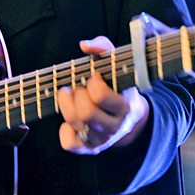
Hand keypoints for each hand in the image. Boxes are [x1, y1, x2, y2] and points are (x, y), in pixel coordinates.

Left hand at [57, 37, 149, 154]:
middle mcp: (115, 127)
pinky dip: (65, 131)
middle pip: (86, 113)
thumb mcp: (116, 63)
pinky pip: (70, 144)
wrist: (129, 116)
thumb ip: (103, 48)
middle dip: (77, 94)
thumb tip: (84, 45)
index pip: (100, 96)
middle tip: (80, 87)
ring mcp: (103, 140)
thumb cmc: (116, 83)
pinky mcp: (90, 148)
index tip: (94, 77)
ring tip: (72, 96)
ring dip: (67, 105)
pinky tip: (71, 120)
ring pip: (75, 125)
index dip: (92, 83)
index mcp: (125, 106)